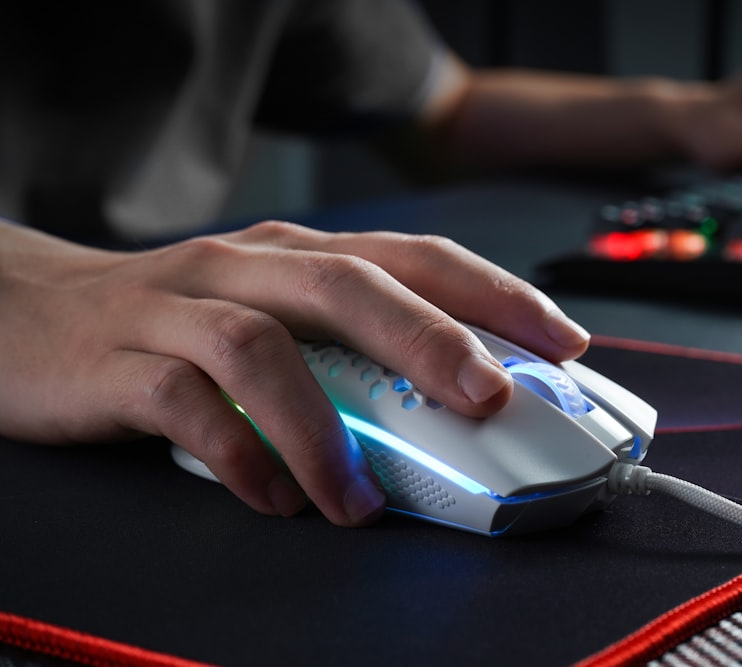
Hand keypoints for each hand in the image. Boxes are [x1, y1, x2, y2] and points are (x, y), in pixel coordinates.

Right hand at [0, 220, 589, 525]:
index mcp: (301, 252)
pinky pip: (187, 405)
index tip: (562, 342)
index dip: (495, 293)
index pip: (415, 256)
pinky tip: (273, 498)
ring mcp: (180, 307)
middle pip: (352, 283)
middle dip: (432, 341)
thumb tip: (457, 417)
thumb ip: (350, 353)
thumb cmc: (179, 324)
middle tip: (488, 401)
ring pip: (263, 347)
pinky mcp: (121, 361)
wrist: (28, 312)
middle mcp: (248, 263)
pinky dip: (240, 454)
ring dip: (323, 431)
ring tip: (358, 502)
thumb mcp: (276, 316)